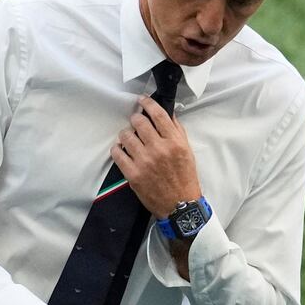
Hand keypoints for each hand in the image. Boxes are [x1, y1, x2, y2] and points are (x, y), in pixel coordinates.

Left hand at [111, 95, 201, 218]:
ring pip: (126, 136)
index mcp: (175, 142)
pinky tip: (121, 149)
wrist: (179, 205)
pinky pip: (117, 154)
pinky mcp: (133, 174)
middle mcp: (159, 149)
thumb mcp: (187, 151)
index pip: (158, 115)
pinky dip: (117, 149)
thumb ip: (177, 131)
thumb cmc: (185, 177)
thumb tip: (167, 114)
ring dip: (126, 134)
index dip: (148, 104)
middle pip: (139, 122)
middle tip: (136, 121)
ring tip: (129, 137)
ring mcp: (144, 161)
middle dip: (135, 119)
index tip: (142, 100)